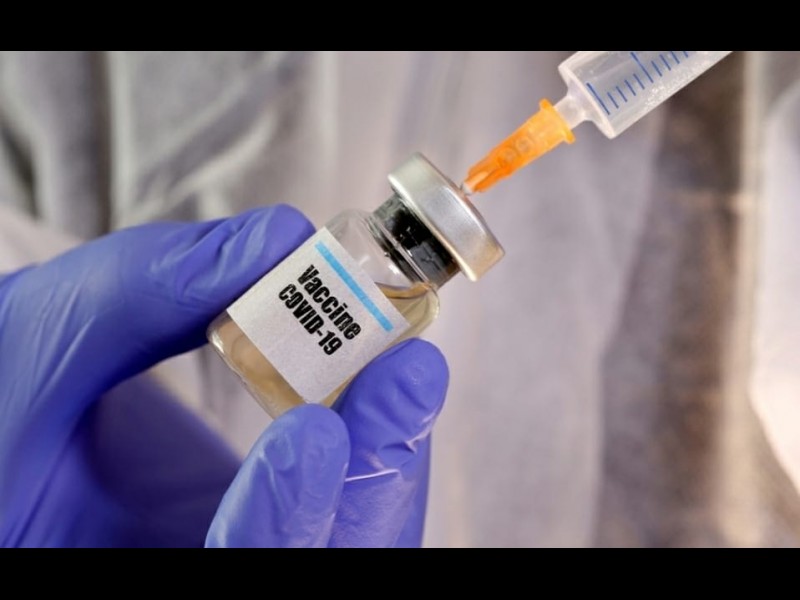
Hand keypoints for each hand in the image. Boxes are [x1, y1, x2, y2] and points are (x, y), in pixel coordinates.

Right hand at [0, 206, 447, 546]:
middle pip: (317, 563)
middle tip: (408, 373)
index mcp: (103, 564)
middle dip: (369, 478)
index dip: (276, 524)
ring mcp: (245, 543)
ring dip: (386, 454)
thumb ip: (144, 289)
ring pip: (352, 536)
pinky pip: (351, 498)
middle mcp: (185, 566)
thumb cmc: (5, 384)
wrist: (18, 405)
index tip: (312, 432)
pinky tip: (381, 376)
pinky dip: (374, 441)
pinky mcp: (274, 516)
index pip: (223, 577)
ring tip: (402, 365)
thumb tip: (279, 240)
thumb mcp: (41, 334)